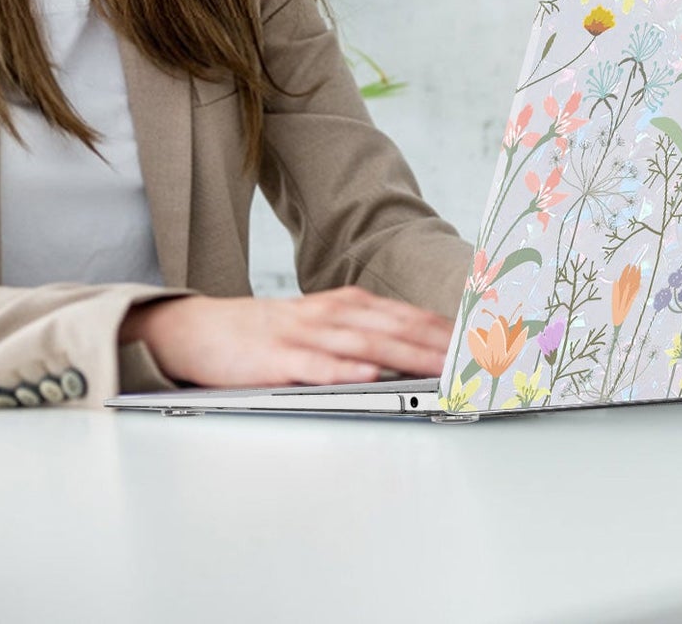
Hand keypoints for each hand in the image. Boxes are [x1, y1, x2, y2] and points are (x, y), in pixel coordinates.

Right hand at [118, 286, 455, 387]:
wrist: (196, 329)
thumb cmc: (263, 335)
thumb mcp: (318, 327)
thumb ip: (362, 336)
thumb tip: (413, 354)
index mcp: (345, 306)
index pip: (408, 317)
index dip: (448, 331)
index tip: (485, 345)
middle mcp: (330, 314)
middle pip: (396, 327)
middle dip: (440, 344)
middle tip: (479, 359)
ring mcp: (303, 334)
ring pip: (365, 344)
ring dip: (406, 356)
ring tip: (441, 368)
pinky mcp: (274, 359)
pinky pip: (314, 365)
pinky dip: (343, 369)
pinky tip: (368, 375)